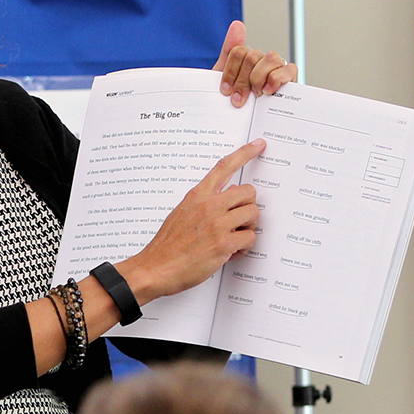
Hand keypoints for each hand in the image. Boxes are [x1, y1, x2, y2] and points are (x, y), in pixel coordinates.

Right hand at [121, 138, 265, 300]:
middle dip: (249, 207)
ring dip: (249, 228)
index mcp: (197, 196)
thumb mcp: (181, 214)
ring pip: (253, 214)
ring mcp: (217, 224)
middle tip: (240, 221)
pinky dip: (245, 247)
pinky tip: (231, 253)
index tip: (258, 145)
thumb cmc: (166, 246)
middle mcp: (209, 206)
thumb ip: (203, 204)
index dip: (245, 153)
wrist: (155, 268)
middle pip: (249, 192)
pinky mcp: (223, 244)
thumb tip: (226, 198)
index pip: (224, 166)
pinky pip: (250, 238)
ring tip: (235, 239)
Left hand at [213, 20, 297, 107]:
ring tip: (255, 94)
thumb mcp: (223, 80)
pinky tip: (268, 91)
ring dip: (259, 78)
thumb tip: (238, 24)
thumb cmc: (235, 102)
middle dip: (242, 80)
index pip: (238, 51)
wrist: (241, 125)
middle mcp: (262, 61)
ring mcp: (277, 68)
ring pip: (270, 58)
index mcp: (246, 60)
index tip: (225, 91)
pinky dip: (277, 79)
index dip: (230, 71)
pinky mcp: (290, 79)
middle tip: (238, 100)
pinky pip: (289, 69)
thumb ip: (229, 51)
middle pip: (252, 56)